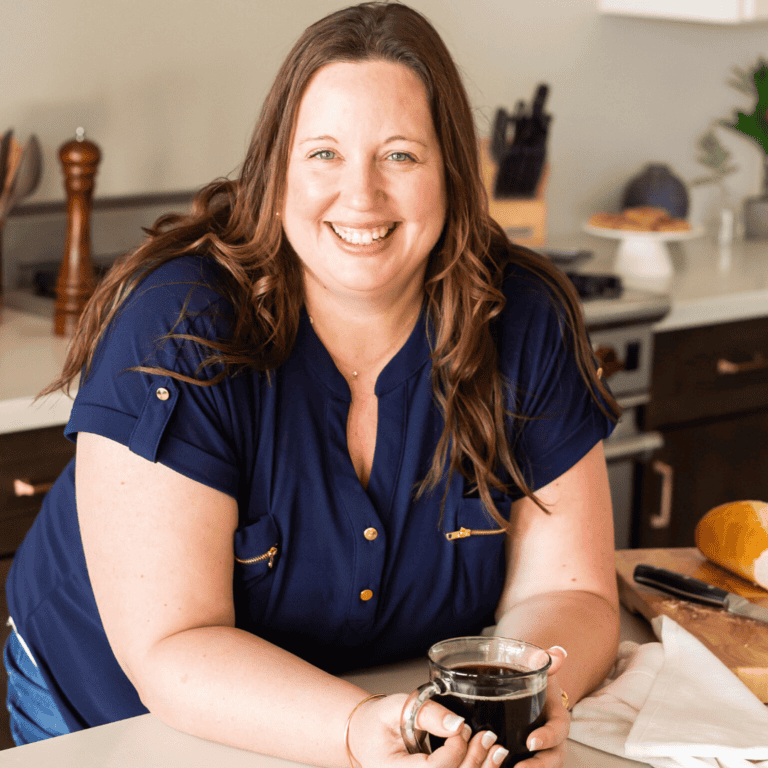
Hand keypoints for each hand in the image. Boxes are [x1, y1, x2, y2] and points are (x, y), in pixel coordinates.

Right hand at [348, 692, 510, 766]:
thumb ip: (426, 713)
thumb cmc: (377, 723)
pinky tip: (489, 762)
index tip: (461, 727)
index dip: (455, 750)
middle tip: (488, 737)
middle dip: (475, 761)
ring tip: (496, 750)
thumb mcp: (395, 707)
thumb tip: (456, 723)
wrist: (366, 739)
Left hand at [515, 646, 569, 767]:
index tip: (531, 741)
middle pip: (554, 758)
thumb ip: (544, 661)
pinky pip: (527, 765)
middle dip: (539, 765)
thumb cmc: (532, 678)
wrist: (527, 687)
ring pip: (543, 765)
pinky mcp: (527, 756)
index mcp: (557, 717)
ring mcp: (541, 750)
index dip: (548, 737)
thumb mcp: (536, 668)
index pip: (559, 730)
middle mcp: (552, 738)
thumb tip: (557, 653)